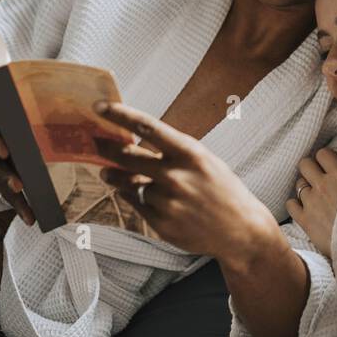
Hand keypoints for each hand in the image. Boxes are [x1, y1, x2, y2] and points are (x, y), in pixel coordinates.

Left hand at [93, 101, 279, 265]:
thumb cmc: (222, 189)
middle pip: (128, 156)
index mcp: (191, 153)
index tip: (100, 107)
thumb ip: (170, 153)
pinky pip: (137, 204)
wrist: (240, 229)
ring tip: (109, 173)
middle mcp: (177, 176)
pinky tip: (142, 195)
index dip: (121, 115)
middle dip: (107, 148)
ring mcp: (168, 202)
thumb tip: (129, 145)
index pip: (148, 128)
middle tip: (96, 143)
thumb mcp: (203, 161)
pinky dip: (135, 198)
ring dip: (120, 178)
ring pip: (131, 183)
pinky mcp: (162, 224)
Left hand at [286, 148, 336, 258]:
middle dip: (311, 169)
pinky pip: (290, 204)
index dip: (325, 159)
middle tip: (319, 178)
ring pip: (298, 184)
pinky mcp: (305, 220)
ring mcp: (311, 202)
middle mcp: (323, 185)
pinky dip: (296, 205)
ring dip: (305, 187)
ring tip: (316, 196)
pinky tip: (305, 209)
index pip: (322, 153)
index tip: (330, 166)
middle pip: (304, 164)